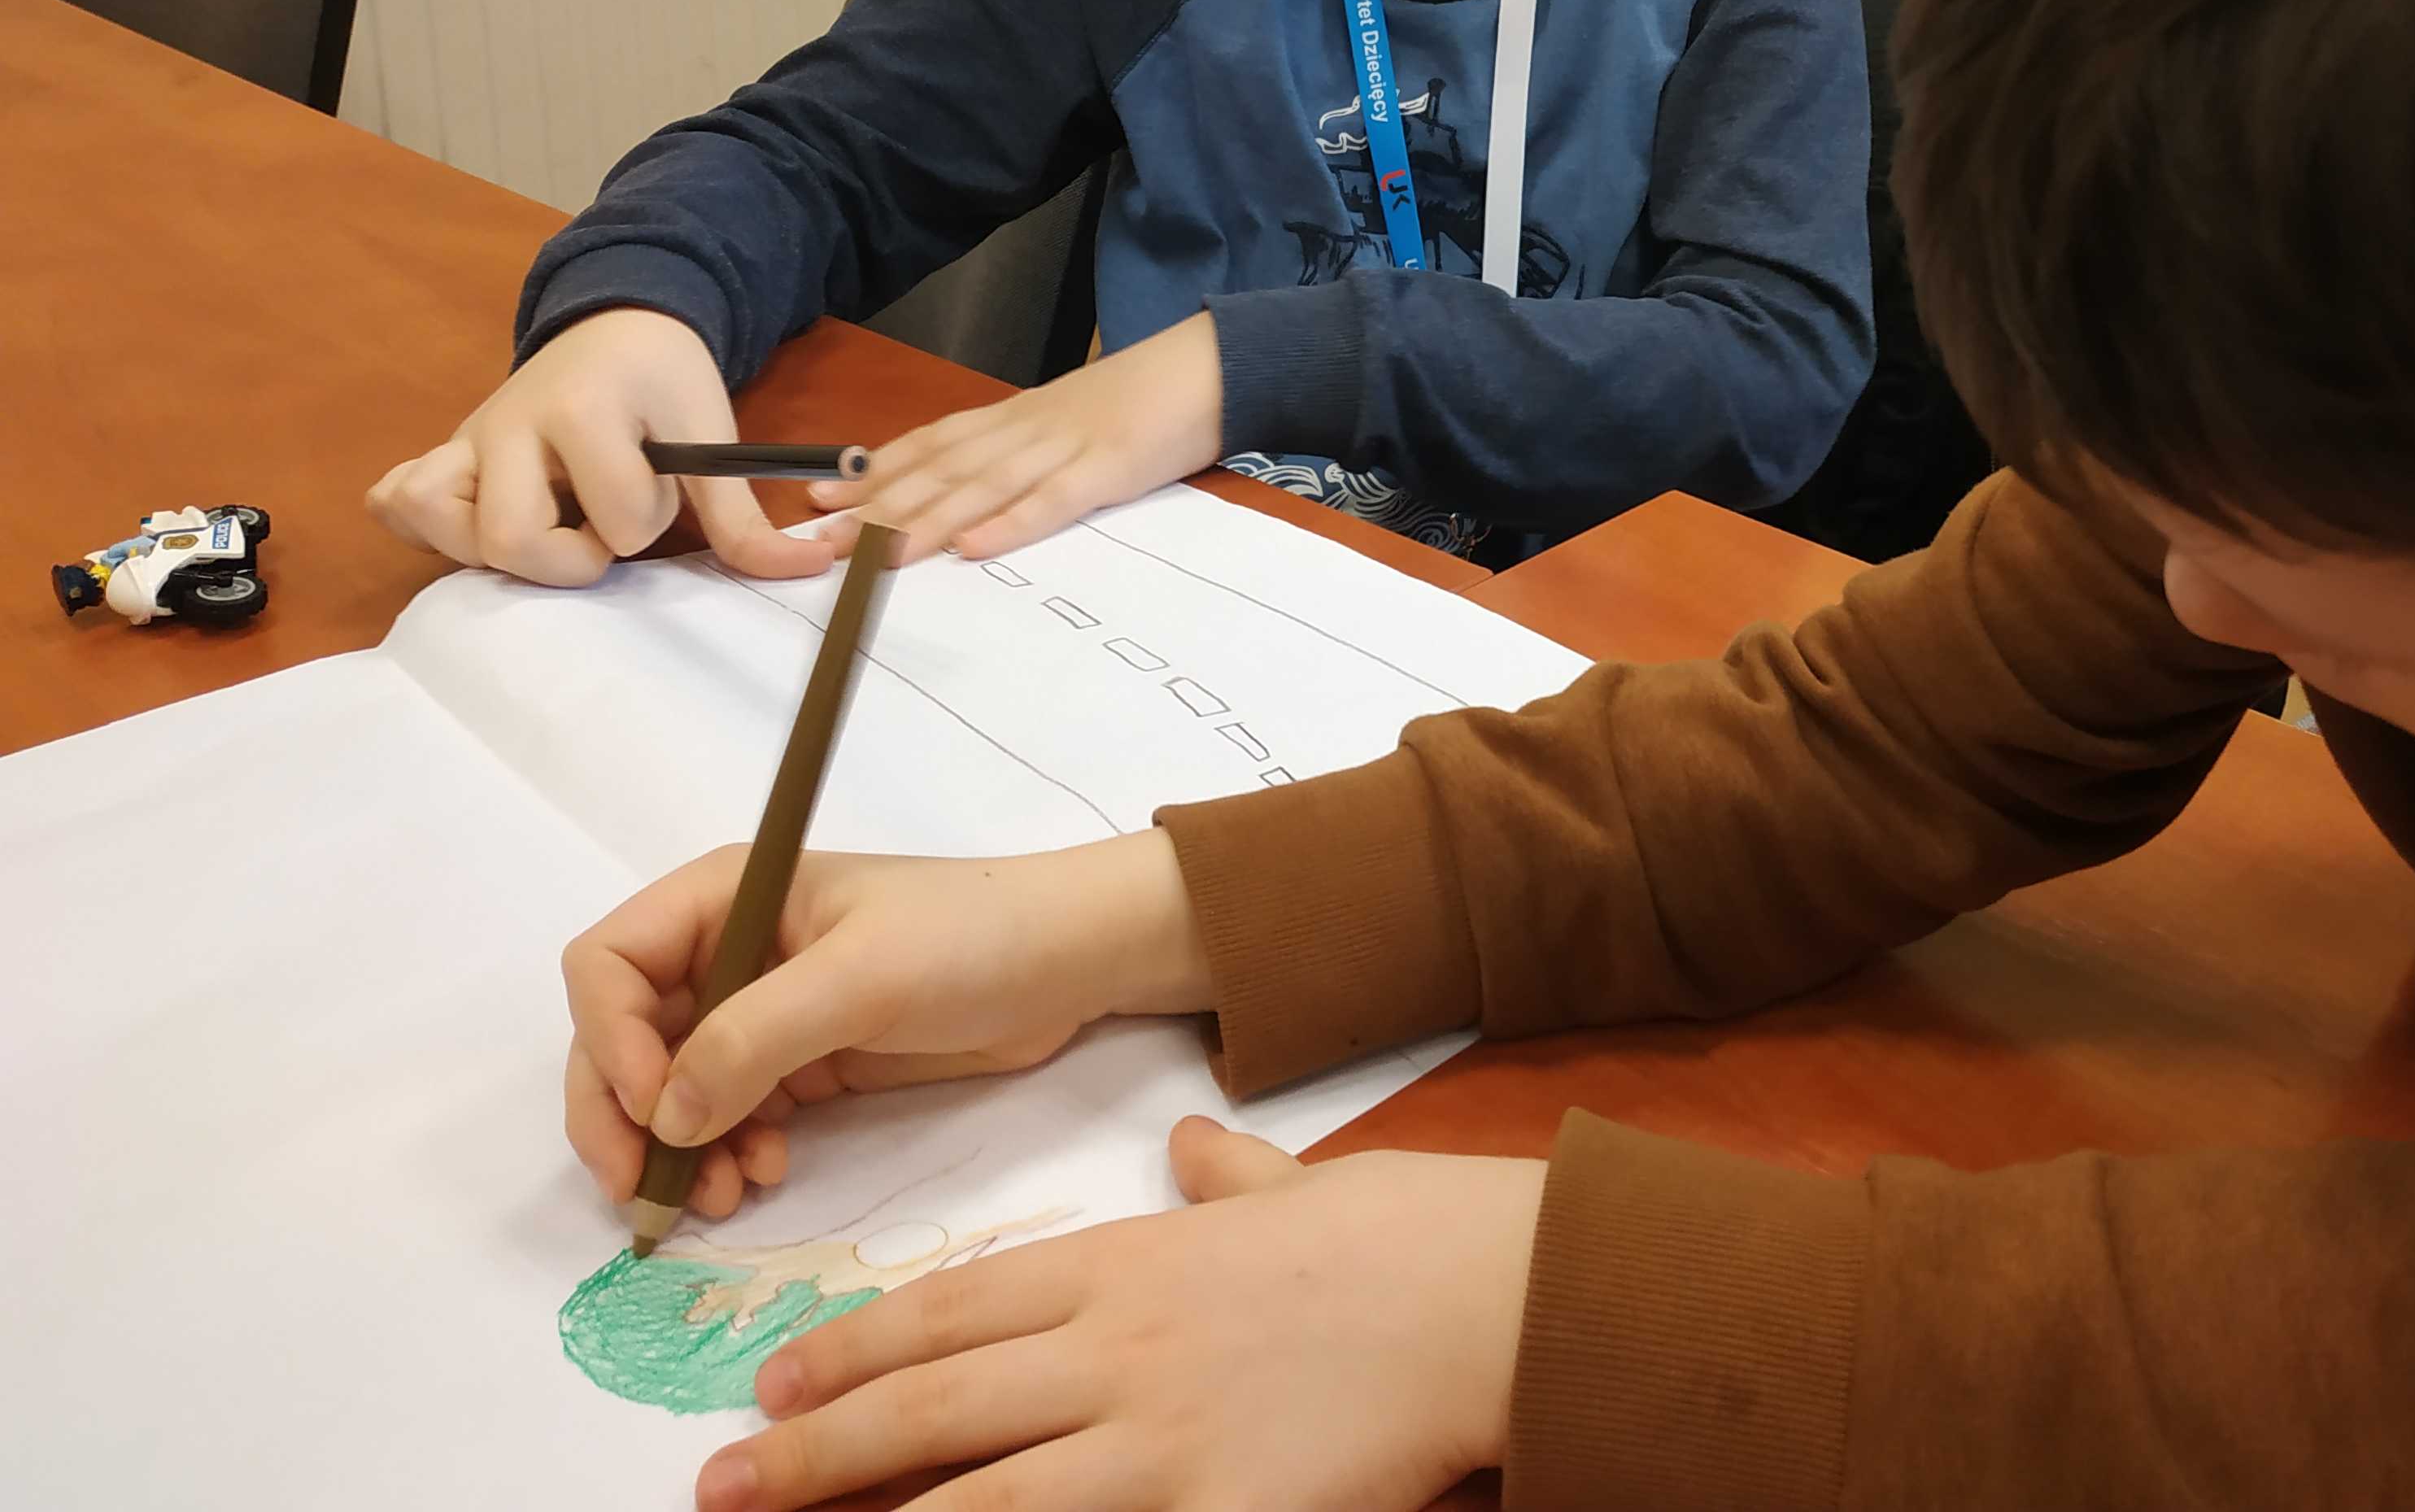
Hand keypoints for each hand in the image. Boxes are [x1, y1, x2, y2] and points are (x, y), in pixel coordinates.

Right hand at [366, 308, 830, 586]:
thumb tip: (809, 571)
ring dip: (489, 548)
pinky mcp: (440, 454)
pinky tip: (479, 522)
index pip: (614, 519)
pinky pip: (394, 500)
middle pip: (507, 537)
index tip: (658, 491)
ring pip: (432, 517)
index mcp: (583, 410)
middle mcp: (508, 423)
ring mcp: (465, 439)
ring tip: (541, 529)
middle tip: (596, 533)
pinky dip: (427, 526)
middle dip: (565, 558)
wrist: (618, 321)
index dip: (646, 522)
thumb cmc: (666, 379)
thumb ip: (743, 516)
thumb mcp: (715, 434)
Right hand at [562, 834, 1215, 1221]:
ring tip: (724, 1195)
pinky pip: (726, 1116)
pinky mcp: (800, 1063)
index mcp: (725, 897)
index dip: (610, 1040)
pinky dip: (725, 1153)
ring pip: (669, 1091)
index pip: (607, 965)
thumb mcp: (861, 978)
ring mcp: (761, 1012)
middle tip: (648, 1193)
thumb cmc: (972, 939)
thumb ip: (752, 1040)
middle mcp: (726, 952)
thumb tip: (665, 1116)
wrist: (1072, 964)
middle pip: (622, 1038)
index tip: (655, 1107)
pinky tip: (761, 1175)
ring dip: (677, 1150)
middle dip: (624, 1117)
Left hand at [696, 1120, 1544, 1511]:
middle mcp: (1117, 1351)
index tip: (775, 1381)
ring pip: (976, 1495)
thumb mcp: (1289, 1189)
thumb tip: (1191, 1144)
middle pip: (931, 1406)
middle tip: (722, 1482)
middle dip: (812, 1449)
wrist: (1486, 1293)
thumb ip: (1224, 1178)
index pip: (952, 1308)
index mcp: (1127, 1264)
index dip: (851, 1349)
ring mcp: (1156, 1441)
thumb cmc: (1395, 1239)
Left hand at [809, 313, 1223, 564]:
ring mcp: (1066, 447)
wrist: (1213, 364)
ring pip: (981, 487)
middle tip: (818, 544)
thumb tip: (968, 490)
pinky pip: (1054, 500)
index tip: (816, 502)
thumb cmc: (1144, 398)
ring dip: (923, 522)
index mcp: (1014, 417)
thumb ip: (1020, 447)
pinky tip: (973, 549)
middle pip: (939, 470)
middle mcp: (1026, 428)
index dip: (871, 475)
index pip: (927, 445)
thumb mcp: (1069, 417)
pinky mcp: (1110, 469)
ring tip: (873, 556)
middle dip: (876, 509)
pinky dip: (1011, 524)